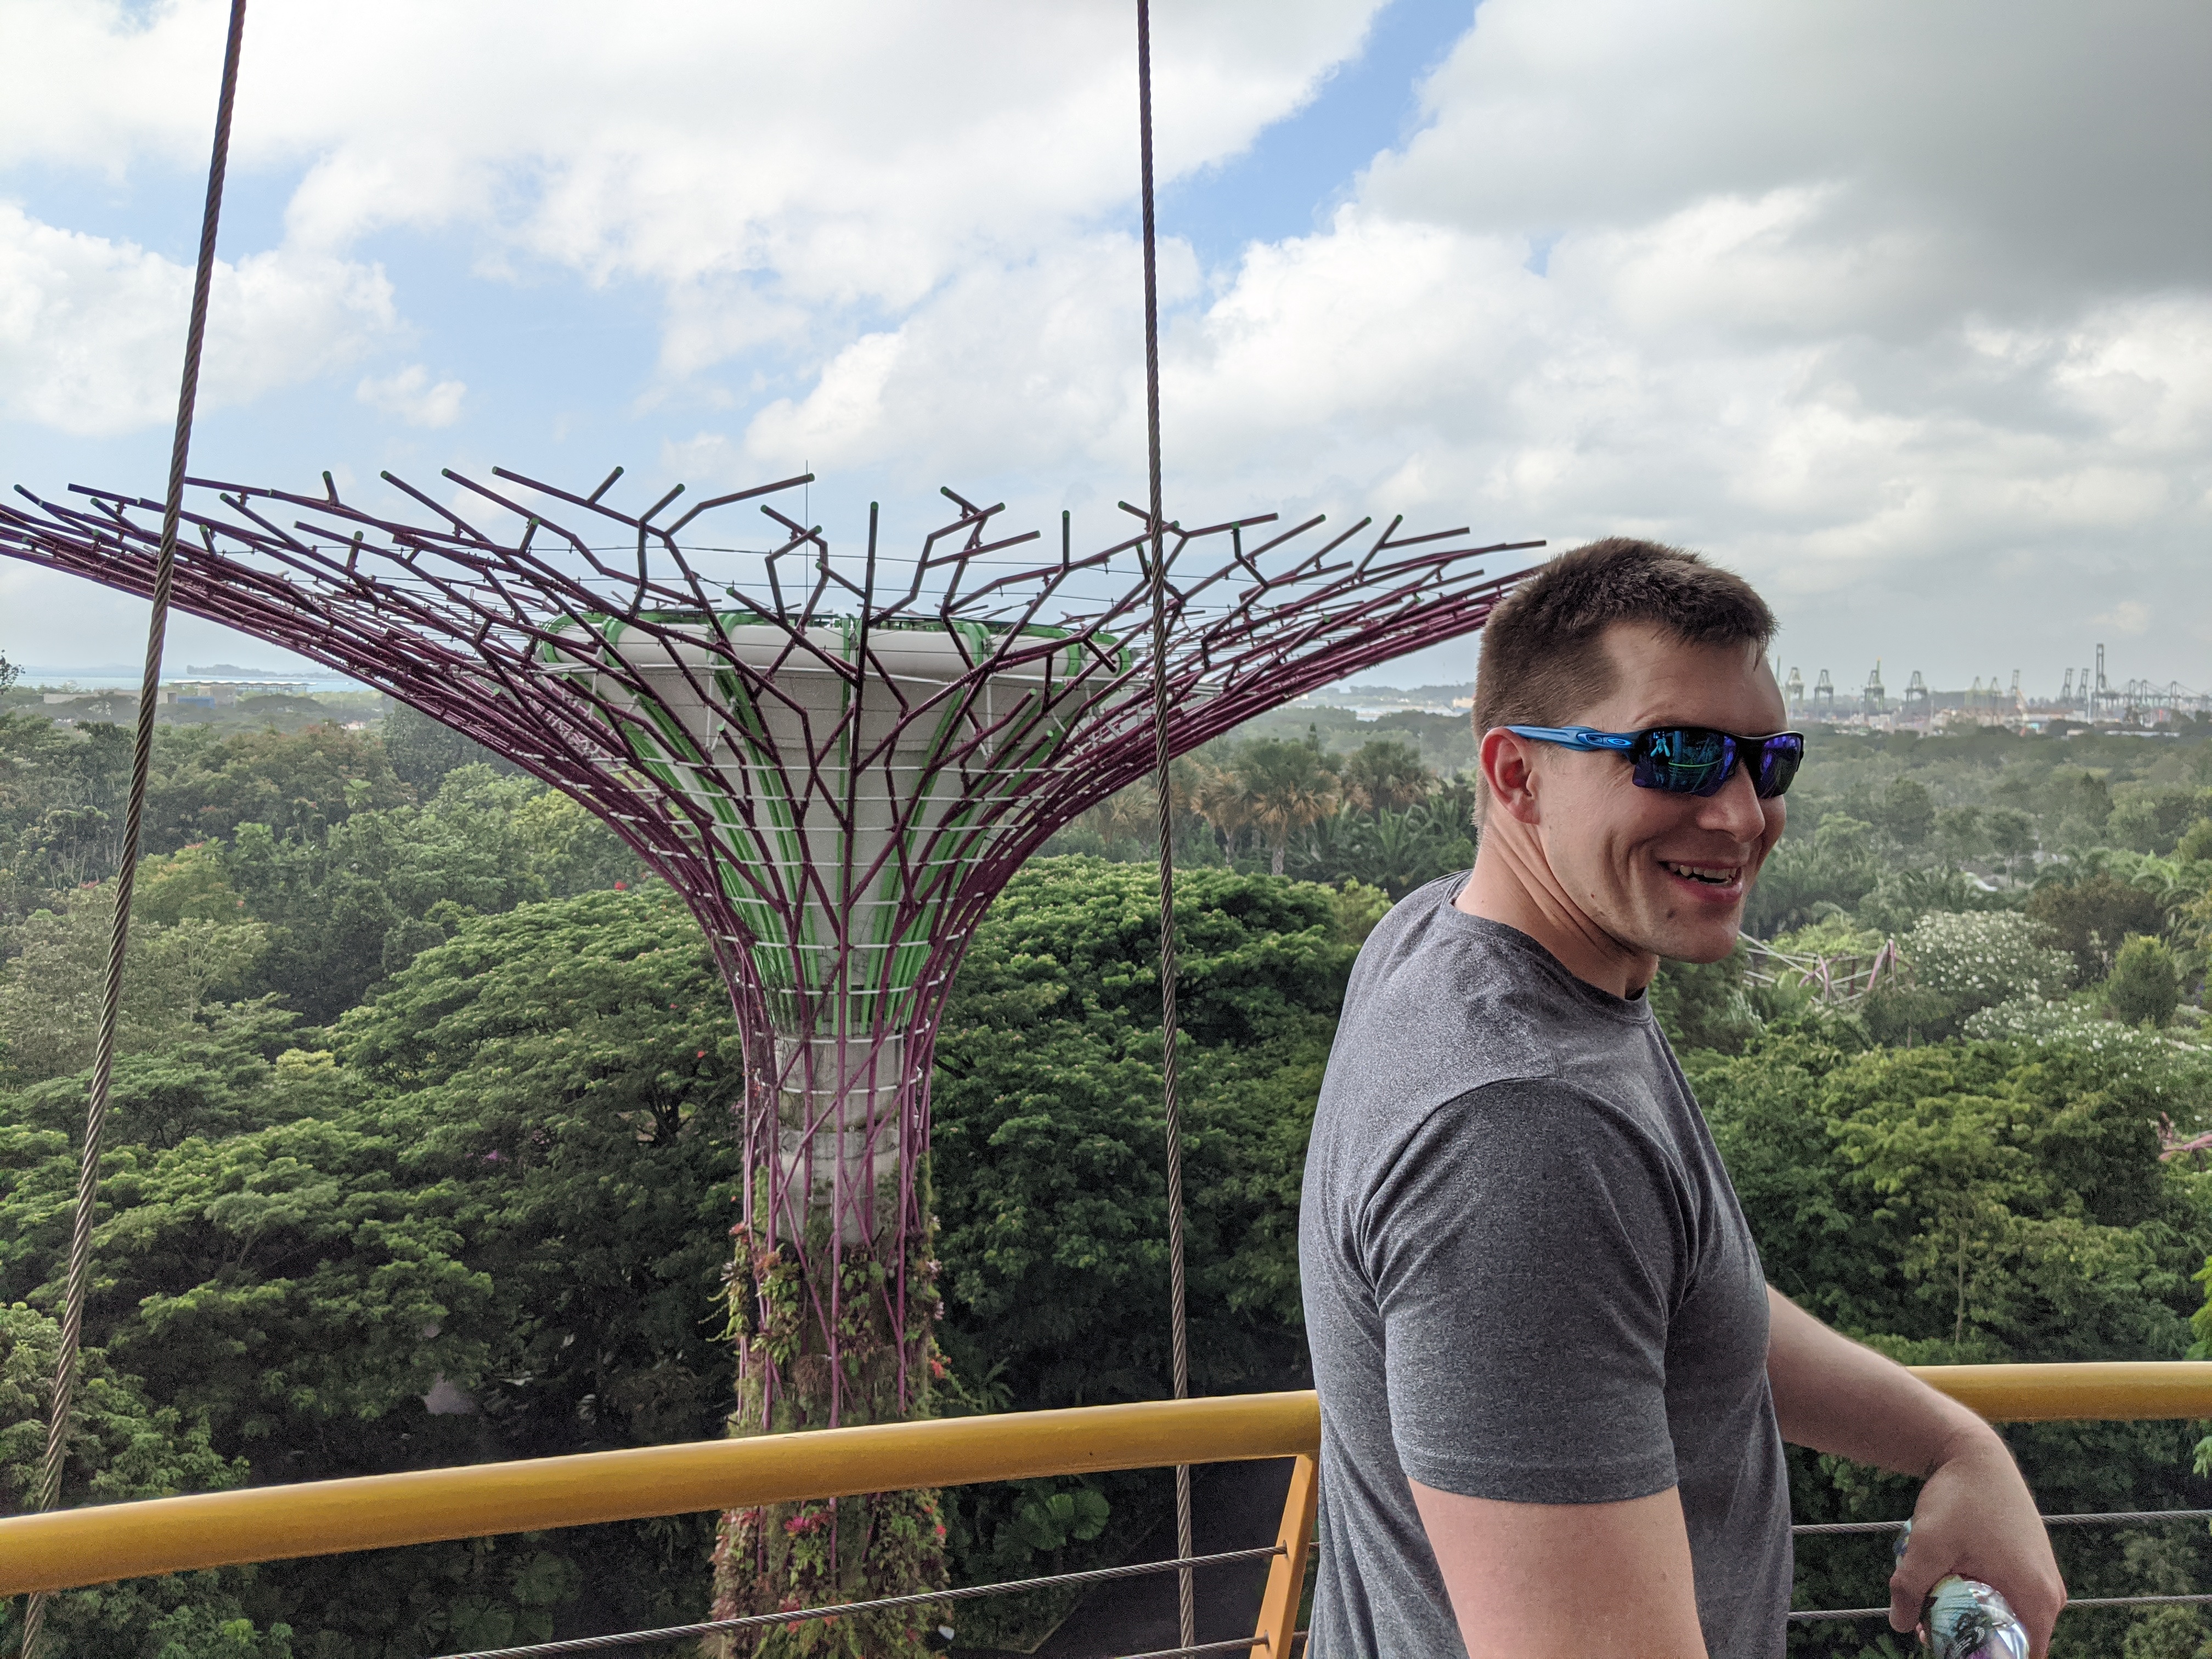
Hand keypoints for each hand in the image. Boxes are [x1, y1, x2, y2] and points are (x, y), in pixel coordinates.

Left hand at [1889, 1426, 2065, 1656]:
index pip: (2021, 1656)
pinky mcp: (2033, 1564)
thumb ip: (1910, 1589)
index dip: (1984, 1657)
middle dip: (1974, 1638)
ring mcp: (2045, 1578)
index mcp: (2037, 1598)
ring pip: (2010, 1616)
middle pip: (2014, 1639)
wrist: (1974, 1454)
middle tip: (1933, 1625)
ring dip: (1976, 1616)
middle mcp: (2050, 1594)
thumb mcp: (1926, 1545)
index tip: (1951, 1647)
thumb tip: (1900, 1625)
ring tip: (1937, 1599)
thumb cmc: (1957, 1498)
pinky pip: (2011, 1596)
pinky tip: (1952, 1580)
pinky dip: (1984, 1597)